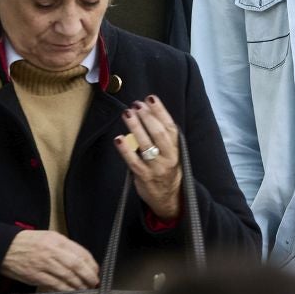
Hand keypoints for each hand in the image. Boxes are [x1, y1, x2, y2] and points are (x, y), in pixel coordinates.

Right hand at [0, 229, 98, 290]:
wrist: (5, 248)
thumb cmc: (27, 242)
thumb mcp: (48, 237)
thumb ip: (63, 246)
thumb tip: (80, 259)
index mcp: (56, 239)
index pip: (80, 252)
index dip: (91, 263)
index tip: (96, 270)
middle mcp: (52, 251)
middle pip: (76, 265)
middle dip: (88, 276)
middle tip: (94, 282)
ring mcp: (43, 264)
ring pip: (67, 276)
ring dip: (79, 284)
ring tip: (86, 289)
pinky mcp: (36, 276)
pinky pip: (55, 284)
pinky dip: (66, 289)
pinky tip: (72, 292)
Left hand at [114, 95, 182, 219]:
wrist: (169, 196)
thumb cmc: (166, 167)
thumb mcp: (171, 150)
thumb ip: (161, 134)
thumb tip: (146, 110)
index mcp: (176, 147)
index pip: (169, 125)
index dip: (160, 111)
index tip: (150, 98)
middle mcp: (168, 156)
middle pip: (158, 133)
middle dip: (147, 117)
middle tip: (136, 104)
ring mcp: (156, 167)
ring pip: (146, 145)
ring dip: (136, 127)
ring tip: (127, 113)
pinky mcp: (143, 177)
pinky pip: (133, 161)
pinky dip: (126, 150)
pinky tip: (119, 139)